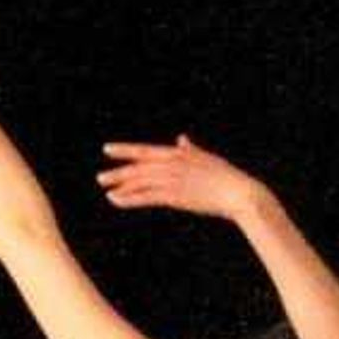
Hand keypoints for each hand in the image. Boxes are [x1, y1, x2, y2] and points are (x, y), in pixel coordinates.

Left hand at [96, 132, 272, 222]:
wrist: (239, 192)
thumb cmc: (224, 177)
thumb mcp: (205, 158)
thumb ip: (190, 149)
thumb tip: (181, 138)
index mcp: (179, 154)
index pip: (146, 151)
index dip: (125, 149)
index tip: (107, 149)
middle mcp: (173, 164)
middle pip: (138, 167)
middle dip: (118, 172)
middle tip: (99, 177)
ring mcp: (173, 179)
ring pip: (139, 182)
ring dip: (120, 186)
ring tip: (105, 190)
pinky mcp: (174, 195)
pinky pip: (145, 197)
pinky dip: (128, 198)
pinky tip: (115, 200)